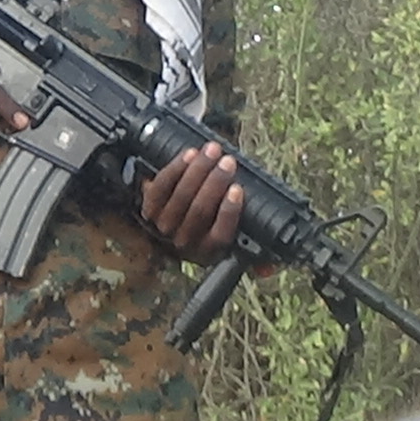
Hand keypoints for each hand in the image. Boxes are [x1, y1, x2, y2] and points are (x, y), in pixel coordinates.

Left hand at [140, 140, 243, 263]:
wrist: (173, 221)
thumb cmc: (211, 226)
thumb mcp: (232, 244)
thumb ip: (253, 256)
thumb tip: (270, 269)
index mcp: (208, 252)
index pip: (220, 236)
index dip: (228, 212)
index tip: (238, 189)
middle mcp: (184, 242)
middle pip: (199, 211)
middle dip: (215, 182)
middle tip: (228, 162)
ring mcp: (164, 226)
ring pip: (181, 196)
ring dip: (198, 170)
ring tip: (212, 151)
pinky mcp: (149, 208)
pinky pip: (161, 186)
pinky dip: (175, 168)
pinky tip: (189, 155)